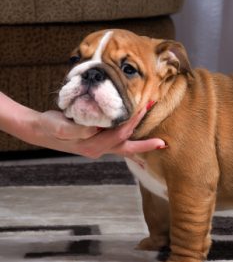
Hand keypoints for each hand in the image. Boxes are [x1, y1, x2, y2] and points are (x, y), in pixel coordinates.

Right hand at [38, 109, 165, 158]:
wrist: (41, 131)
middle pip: (126, 148)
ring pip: (124, 149)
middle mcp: (98, 150)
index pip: (118, 135)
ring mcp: (99, 149)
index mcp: (91, 145)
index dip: (131, 123)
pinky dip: (131, 148)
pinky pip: (119, 148)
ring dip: (141, 146)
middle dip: (144, 144)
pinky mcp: (98, 144)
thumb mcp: (59, 125)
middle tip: (162, 142)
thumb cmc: (50, 126)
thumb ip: (75, 128)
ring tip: (158, 145)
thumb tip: (93, 128)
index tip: (143, 110)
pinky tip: (141, 151)